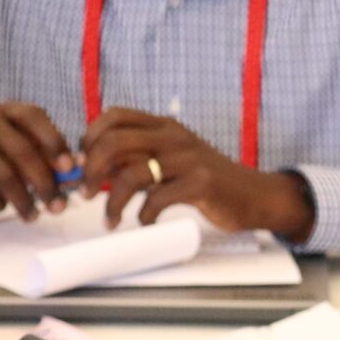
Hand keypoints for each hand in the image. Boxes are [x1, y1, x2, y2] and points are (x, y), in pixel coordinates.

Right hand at [0, 102, 73, 218]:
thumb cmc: (5, 153)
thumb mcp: (29, 147)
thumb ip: (53, 158)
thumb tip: (79, 171)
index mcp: (10, 111)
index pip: (33, 117)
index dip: (53, 141)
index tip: (69, 168)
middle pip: (22, 152)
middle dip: (45, 183)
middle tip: (58, 207)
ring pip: (3, 175)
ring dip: (24, 201)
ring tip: (33, 216)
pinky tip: (4, 207)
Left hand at [81, 108, 314, 238]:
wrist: (255, 195)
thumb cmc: (208, 180)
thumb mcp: (172, 159)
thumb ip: (139, 158)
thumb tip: (93, 169)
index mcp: (164, 125)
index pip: (114, 116)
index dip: (89, 138)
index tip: (84, 164)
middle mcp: (174, 136)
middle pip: (114, 142)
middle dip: (91, 170)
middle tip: (87, 193)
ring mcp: (189, 158)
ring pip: (131, 174)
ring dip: (113, 202)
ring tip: (110, 219)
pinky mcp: (201, 183)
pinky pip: (157, 199)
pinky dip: (144, 216)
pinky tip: (145, 222)